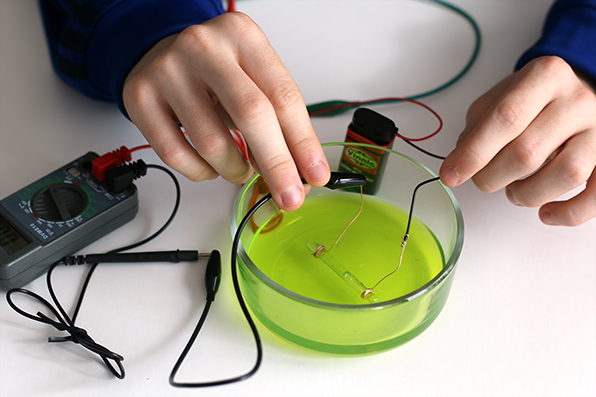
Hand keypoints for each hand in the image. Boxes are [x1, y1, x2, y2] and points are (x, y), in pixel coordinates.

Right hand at [123, 12, 329, 210]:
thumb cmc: (216, 72)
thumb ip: (278, 121)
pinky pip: (176, 155)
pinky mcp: (140, 97)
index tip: (315, 175)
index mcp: (242, 36)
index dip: (303, 143)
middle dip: (276, 165)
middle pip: (251, 115)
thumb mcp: (254, 80)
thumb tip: (300, 173)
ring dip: (235, 170)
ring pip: (212, 143)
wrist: (160, 52)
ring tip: (241, 169)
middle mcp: (204, 47)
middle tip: (289, 195)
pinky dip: (202, 172)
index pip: (283, 96)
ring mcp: (167, 71)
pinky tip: (211, 166)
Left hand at [440, 56, 595, 225]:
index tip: (451, 174)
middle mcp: (578, 100)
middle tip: (482, 180)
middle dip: (492, 176)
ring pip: (565, 174)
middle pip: (528, 151)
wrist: (582, 89)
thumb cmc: (535, 97)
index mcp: (545, 76)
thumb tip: (461, 163)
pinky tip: (546, 213)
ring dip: (528, 194)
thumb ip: (478, 126)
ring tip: (513, 192)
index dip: (474, 152)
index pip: (506, 118)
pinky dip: (568, 213)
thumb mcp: (501, 96)